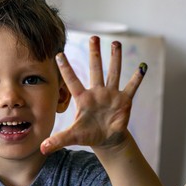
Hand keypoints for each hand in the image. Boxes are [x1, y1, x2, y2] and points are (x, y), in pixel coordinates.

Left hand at [41, 36, 146, 153]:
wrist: (106, 139)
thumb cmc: (88, 134)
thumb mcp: (72, 137)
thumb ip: (58, 140)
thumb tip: (42, 149)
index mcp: (82, 98)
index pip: (72, 80)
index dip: (66, 68)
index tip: (58, 54)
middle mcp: (97, 92)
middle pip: (95, 69)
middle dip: (95, 53)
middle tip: (93, 37)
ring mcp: (111, 94)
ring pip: (113, 72)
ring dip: (115, 58)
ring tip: (115, 43)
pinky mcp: (124, 100)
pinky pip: (132, 87)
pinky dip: (137, 78)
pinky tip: (142, 66)